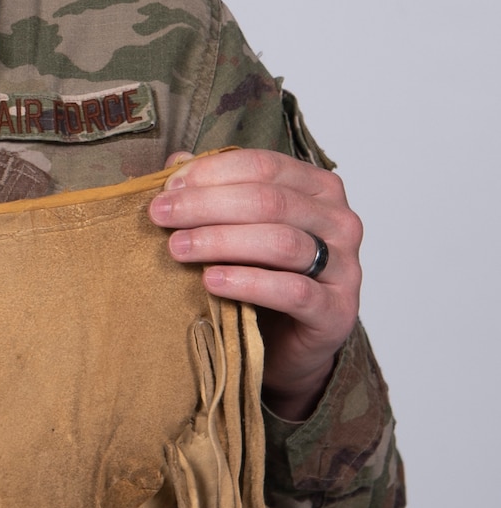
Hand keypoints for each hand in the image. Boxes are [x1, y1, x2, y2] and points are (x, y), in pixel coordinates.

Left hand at [148, 148, 361, 423]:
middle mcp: (339, 221)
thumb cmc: (262, 276)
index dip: (212, 173)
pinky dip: (248, 283)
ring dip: (221, 241)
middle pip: (269, 201)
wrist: (287, 344)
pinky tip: (212, 282)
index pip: (265, 165)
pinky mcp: (337, 311)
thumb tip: (175, 163)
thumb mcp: (237, 227)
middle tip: (161, 216)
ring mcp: (344, 267)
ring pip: (281, 242)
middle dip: (207, 205)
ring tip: (178, 248)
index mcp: (318, 188)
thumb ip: (212, 192)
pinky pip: (293, 291)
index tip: (168, 188)